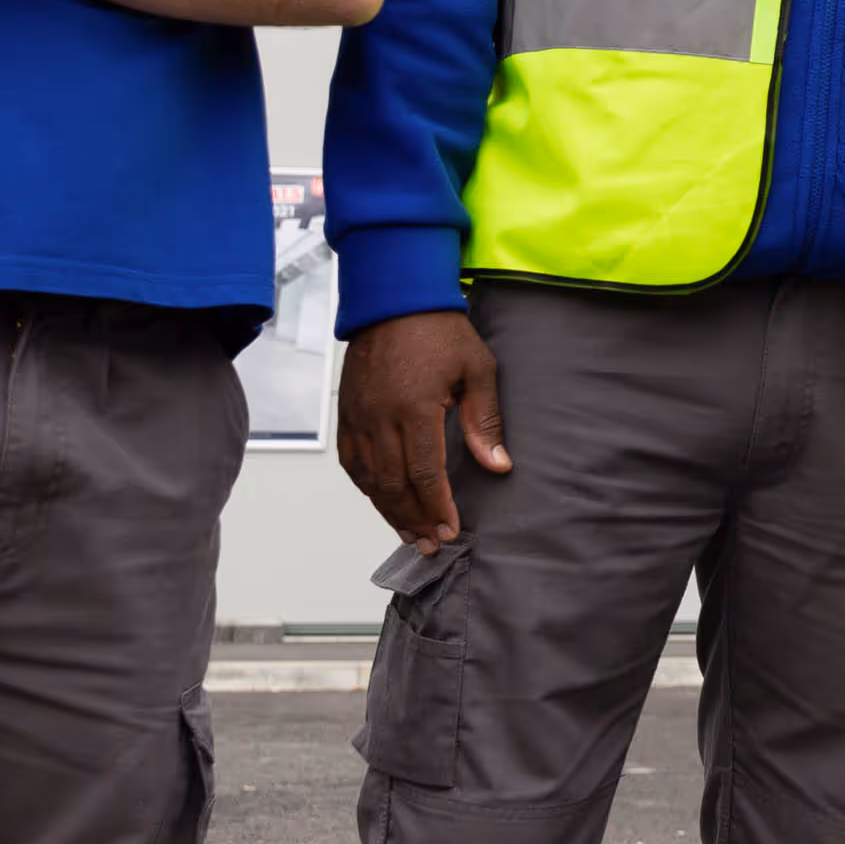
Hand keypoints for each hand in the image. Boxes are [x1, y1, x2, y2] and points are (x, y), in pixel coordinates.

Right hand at [334, 311, 510, 548]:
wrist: (394, 298)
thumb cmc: (439, 330)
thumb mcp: (477, 369)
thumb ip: (485, 421)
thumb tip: (497, 466)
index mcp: (414, 408)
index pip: (424, 474)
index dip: (437, 508)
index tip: (451, 530)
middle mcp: (380, 418)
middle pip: (394, 485)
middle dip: (414, 520)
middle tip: (432, 545)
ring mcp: (358, 416)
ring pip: (369, 479)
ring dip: (389, 510)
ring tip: (409, 533)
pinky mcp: (346, 412)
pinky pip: (351, 460)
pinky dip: (366, 486)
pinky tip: (381, 500)